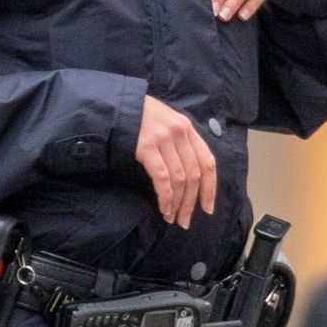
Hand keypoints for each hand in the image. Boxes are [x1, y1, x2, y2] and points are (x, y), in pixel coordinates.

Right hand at [135, 96, 217, 225]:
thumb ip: (181, 143)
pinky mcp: (147, 147)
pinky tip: (163, 208)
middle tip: (185, 221)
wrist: (116, 106)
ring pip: (179, 179)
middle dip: (191, 202)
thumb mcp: (167, 123)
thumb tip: (191, 177)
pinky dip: (165, 197)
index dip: (210, 188)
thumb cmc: (141, 118)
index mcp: (188, 128)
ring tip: (172, 218)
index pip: (208, 162)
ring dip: (177, 203)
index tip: (208, 208)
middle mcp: (180, 132)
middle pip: (194, 175)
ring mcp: (164, 139)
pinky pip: (162, 178)